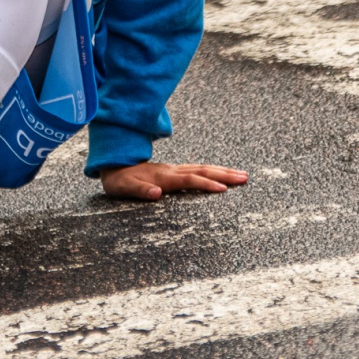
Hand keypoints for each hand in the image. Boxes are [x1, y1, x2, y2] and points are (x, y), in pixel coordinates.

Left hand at [99, 161, 247, 200]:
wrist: (113, 165)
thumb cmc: (119, 181)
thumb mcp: (123, 188)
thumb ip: (139, 190)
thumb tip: (155, 193)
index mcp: (162, 176)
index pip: (188, 180)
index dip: (205, 184)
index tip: (223, 189)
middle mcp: (172, 171)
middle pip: (202, 171)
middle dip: (224, 175)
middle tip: (245, 178)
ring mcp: (175, 169)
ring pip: (203, 168)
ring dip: (223, 171)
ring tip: (242, 175)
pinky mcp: (175, 171)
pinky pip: (199, 170)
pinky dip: (214, 171)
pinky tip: (223, 174)